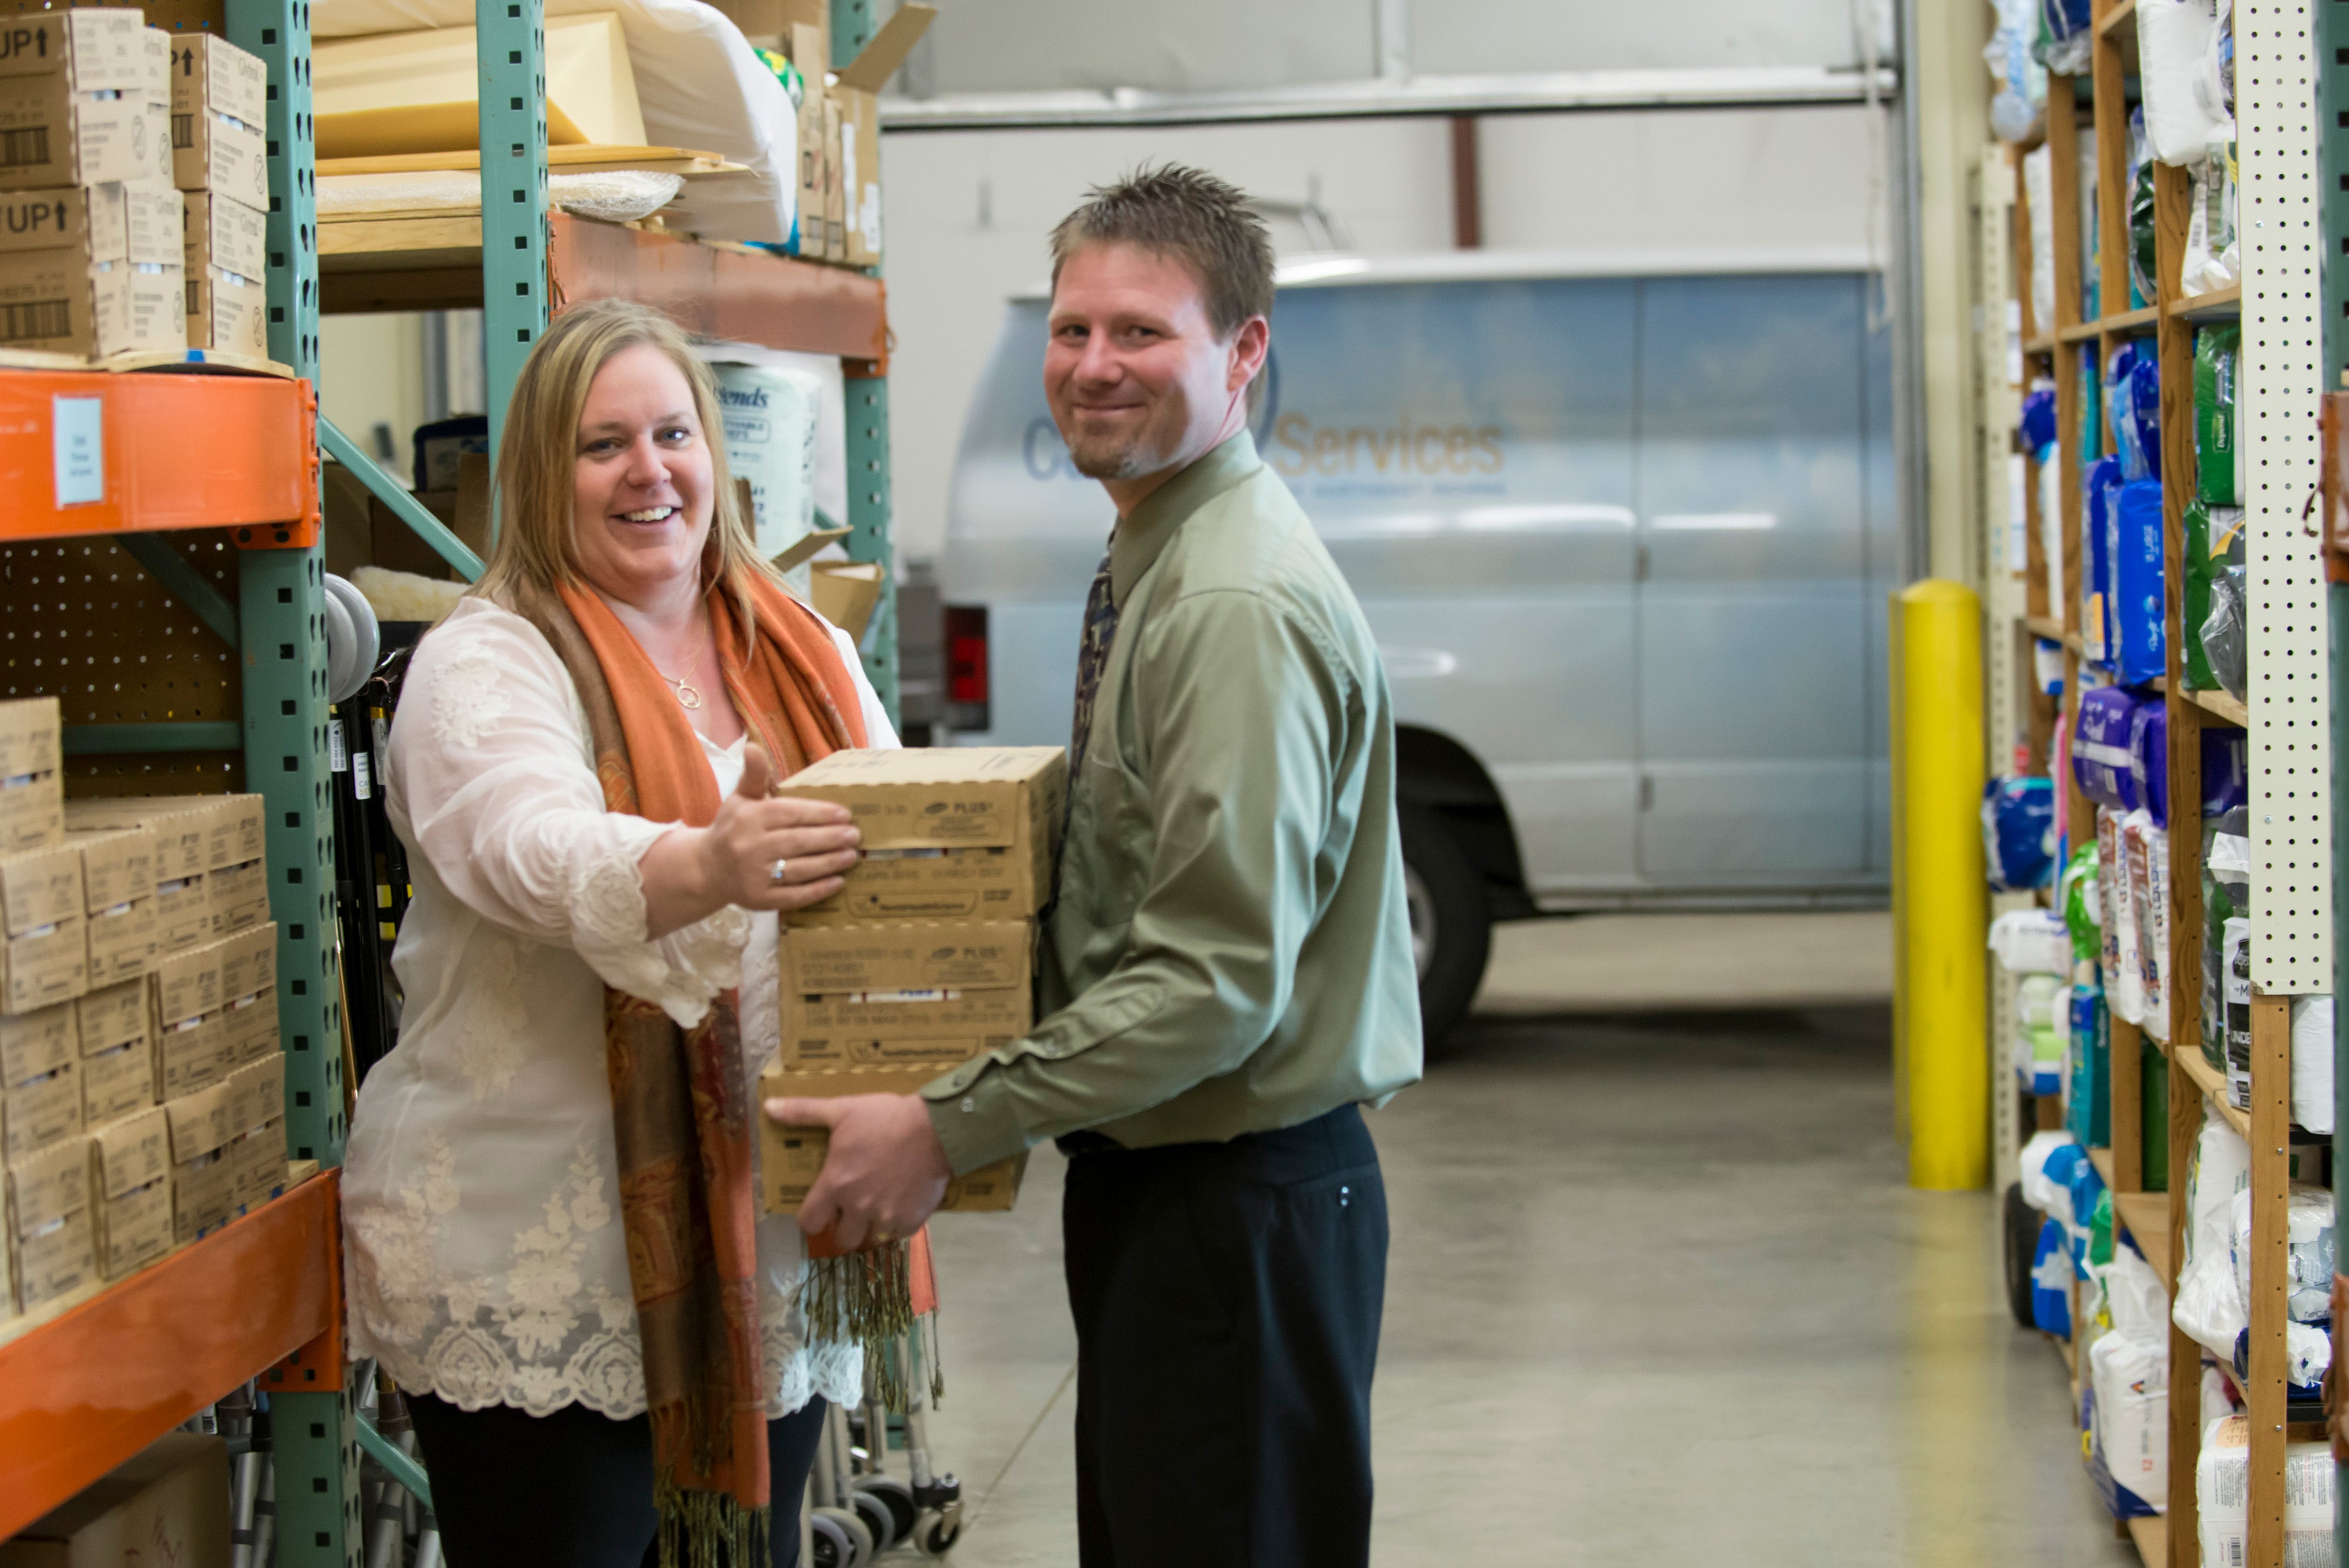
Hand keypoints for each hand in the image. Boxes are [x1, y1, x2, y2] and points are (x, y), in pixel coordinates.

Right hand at [644, 744, 860, 939]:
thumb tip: (752, 746)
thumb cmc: (732, 828)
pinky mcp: (759, 900)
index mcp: (749, 818)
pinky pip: (793, 896)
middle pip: (798, 842)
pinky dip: (817, 890)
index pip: (790, 813)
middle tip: (855, 836)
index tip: (845, 814)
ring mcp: (753, 876)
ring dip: (829, 863)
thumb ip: (754, 775)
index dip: (820, 814)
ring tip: (852, 856)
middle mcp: (749, 847)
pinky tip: (838, 882)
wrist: (707, 869)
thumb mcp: (740, 798)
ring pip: (799, 869)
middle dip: (830, 838)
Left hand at [765, 1093, 951, 1251]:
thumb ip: (803, 1112)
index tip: (822, 1209)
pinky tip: (903, 1203)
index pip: (809, 1222)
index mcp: (836, 1184)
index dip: (812, 1218)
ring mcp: (886, 1216)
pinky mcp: (912, 1220)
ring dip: (873, 1226)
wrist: (934, 1128)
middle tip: (855, 1208)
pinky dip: (899, 1223)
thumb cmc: (884, 1118)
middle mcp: (858, 1207)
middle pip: (843, 1239)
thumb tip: (768, 1107)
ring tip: (880, 1206)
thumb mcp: (842, 1110)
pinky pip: (899, 1233)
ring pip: (872, 1239)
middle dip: (846, 1226)